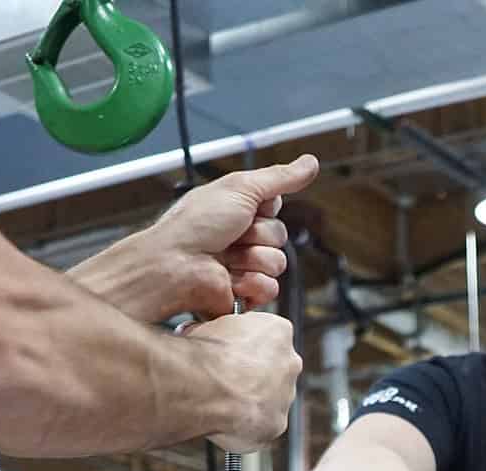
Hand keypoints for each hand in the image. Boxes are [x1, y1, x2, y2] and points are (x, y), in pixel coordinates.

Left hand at [113, 155, 320, 321]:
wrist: (175, 264)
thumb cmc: (195, 224)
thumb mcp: (240, 187)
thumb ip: (279, 177)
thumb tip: (310, 162)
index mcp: (236, 211)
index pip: (274, 208)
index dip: (264, 209)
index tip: (244, 208)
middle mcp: (239, 238)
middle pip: (280, 236)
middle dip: (258, 235)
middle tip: (231, 235)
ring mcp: (241, 267)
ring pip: (278, 263)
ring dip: (253, 259)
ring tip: (226, 259)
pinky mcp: (243, 294)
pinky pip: (271, 289)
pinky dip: (252, 284)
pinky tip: (231, 280)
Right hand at [177, 312, 300, 450]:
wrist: (203, 387)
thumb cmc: (206, 354)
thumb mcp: (208, 326)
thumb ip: (219, 333)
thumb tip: (204, 337)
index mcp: (278, 331)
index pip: (268, 337)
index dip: (243, 347)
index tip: (228, 353)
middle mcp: (290, 363)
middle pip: (273, 370)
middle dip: (251, 376)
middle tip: (225, 380)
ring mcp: (285, 396)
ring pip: (269, 400)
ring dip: (249, 401)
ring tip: (220, 402)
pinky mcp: (276, 424)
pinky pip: (260, 426)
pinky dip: (244, 426)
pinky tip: (223, 420)